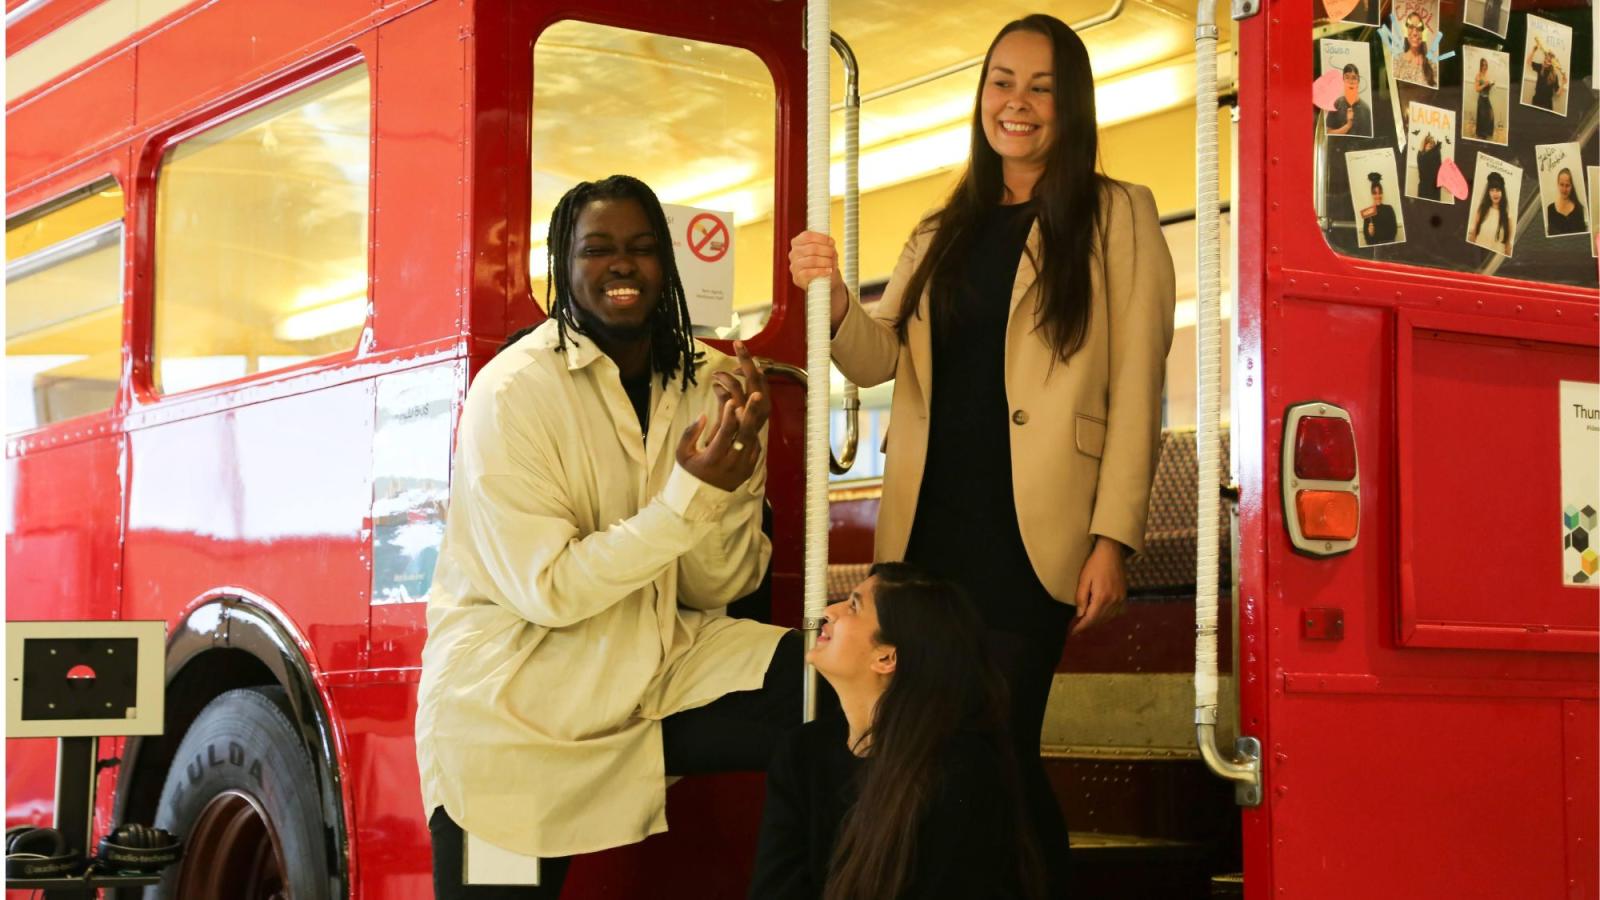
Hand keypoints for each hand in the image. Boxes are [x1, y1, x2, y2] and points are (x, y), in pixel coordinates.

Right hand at [676, 341, 767, 491]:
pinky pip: (755, 447)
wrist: (702, 496)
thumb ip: (690, 434)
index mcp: (712, 459)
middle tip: (756, 394)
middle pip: (744, 435)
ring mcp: (743, 468)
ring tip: (755, 401)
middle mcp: (730, 464)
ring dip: (754, 421)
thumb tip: (702, 415)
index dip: (728, 417)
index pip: (724, 435)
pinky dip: (754, 432)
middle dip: (751, 413)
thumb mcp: (682, 453)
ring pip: (752, 440)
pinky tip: (751, 420)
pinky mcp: (750, 469)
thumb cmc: (690, 470)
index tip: (731, 400)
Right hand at [788, 231, 850, 329]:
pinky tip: (828, 271)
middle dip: (826, 251)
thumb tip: (830, 243)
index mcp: (797, 242)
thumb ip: (827, 244)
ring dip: (825, 261)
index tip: (832, 242)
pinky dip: (821, 271)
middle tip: (834, 254)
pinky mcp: (797, 278)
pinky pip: (808, 273)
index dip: (821, 238)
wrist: (826, 280)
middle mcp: (793, 253)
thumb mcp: (827, 250)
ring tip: (832, 264)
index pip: (807, 236)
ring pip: (811, 260)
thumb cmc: (825, 262)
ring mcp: (794, 266)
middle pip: (811, 248)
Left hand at [1071, 538, 1127, 635]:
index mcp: (1102, 597)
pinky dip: (1109, 616)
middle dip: (1088, 625)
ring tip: (1087, 622)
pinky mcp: (1124, 596)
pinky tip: (1102, 614)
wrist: (1112, 552)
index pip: (1091, 618)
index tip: (1074, 632)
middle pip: (1100, 620)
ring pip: (1109, 618)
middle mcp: (1114, 601)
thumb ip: (1081, 598)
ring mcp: (1121, 599)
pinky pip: (1117, 612)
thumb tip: (1080, 615)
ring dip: (1098, 622)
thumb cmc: (1095, 564)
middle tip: (1078, 627)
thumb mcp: (1083, 579)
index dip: (1082, 627)